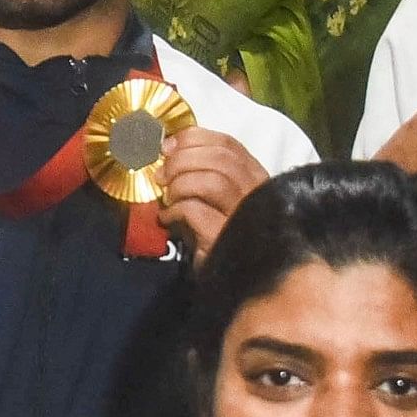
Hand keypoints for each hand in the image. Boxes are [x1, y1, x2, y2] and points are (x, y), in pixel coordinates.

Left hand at [152, 126, 272, 256]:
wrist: (225, 278)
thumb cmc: (212, 229)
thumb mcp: (212, 195)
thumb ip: (200, 169)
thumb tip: (168, 146)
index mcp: (254, 176)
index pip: (228, 143)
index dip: (194, 138)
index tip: (167, 145)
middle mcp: (255, 193)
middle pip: (221, 158)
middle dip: (182, 160)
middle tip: (160, 175)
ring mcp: (243, 216)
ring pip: (212, 181)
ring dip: (180, 184)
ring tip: (167, 197)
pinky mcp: (225, 238)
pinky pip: (196, 211)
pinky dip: (175, 210)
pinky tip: (166, 218)